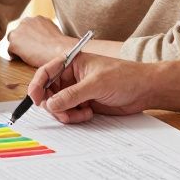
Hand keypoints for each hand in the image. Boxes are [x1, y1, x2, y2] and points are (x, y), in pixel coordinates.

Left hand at [6, 15, 71, 67]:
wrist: (60, 52)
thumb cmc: (60, 46)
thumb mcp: (52, 32)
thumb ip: (43, 31)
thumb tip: (41, 38)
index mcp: (37, 18)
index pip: (28, 28)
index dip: (31, 38)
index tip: (36, 46)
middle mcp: (26, 21)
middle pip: (19, 33)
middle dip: (23, 41)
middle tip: (32, 52)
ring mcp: (18, 31)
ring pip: (14, 41)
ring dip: (19, 48)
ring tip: (29, 57)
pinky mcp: (14, 43)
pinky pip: (11, 52)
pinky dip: (16, 57)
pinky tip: (26, 60)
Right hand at [27, 53, 153, 123]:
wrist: (144, 90)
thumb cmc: (124, 77)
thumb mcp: (96, 84)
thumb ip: (71, 95)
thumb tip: (50, 104)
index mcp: (71, 62)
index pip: (45, 72)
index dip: (37, 86)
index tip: (35, 99)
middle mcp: (71, 76)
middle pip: (48, 92)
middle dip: (53, 105)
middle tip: (62, 113)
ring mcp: (77, 91)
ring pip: (57, 105)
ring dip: (65, 113)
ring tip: (81, 114)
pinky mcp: (83, 103)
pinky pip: (68, 113)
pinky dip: (74, 117)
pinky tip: (88, 114)